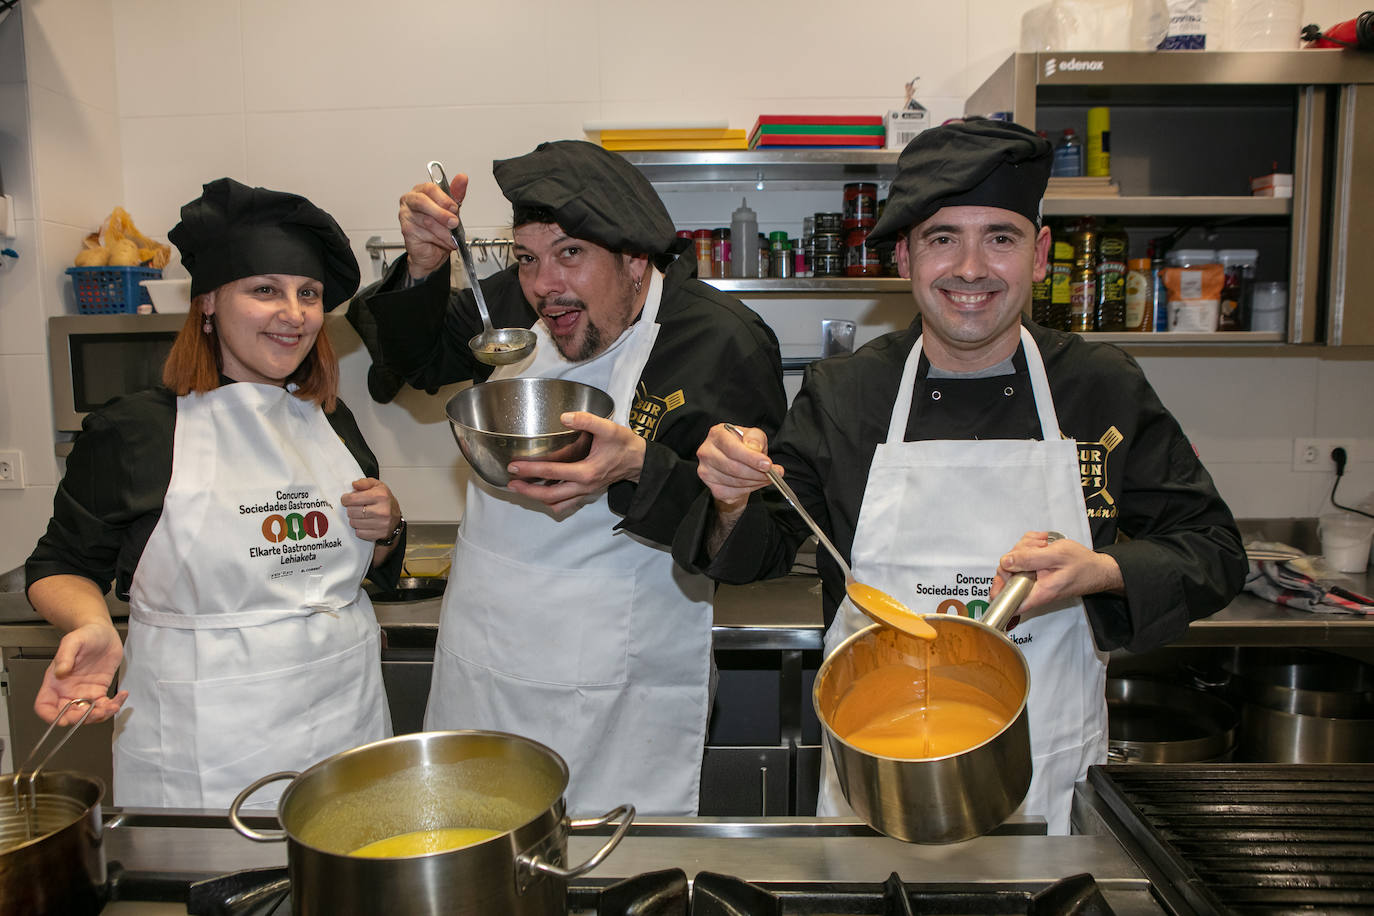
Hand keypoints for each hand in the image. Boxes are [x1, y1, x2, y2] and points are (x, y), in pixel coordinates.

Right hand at [35, 624, 127, 724]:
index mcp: (55, 681)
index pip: (44, 706)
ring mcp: (83, 692)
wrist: (103, 633)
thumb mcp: (73, 641)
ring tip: (113, 705)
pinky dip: (113, 706)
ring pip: (87, 714)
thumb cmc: (85, 635)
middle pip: (67, 715)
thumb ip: (65, 656)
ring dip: (99, 715)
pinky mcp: (99, 690)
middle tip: (96, 711)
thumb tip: (60, 672)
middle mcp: (67, 690)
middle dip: (80, 719)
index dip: (50, 716)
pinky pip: (104, 705)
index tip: (63, 719)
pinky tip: (121, 696)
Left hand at [342, 478, 400, 540]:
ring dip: (354, 519)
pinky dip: (359, 529)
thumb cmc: (385, 501)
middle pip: (351, 512)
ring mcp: (381, 523)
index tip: (347, 499)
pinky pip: (359, 533)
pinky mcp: (379, 534)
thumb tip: (354, 484)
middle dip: (350, 509)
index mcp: (381, 496)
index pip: (352, 499)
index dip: (346, 499)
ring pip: (354, 523)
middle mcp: (382, 510)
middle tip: (356, 507)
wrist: (396, 517)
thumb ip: (365, 482)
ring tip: (361, 515)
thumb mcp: (377, 486)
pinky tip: (364, 523)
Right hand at [397, 174, 467, 278]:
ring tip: (451, 237)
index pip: (430, 188)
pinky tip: (442, 241)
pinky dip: (438, 239)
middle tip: (453, 223)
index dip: (444, 199)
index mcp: (421, 191)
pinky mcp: (406, 230)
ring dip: (444, 231)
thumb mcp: (451, 209)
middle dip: (441, 214)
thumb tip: (462, 178)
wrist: (432, 250)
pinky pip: (424, 233)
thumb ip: (455, 193)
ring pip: (427, 221)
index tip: (454, 208)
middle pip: (422, 202)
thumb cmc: (439, 227)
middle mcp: (410, 201)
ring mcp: (406, 215)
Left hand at [506, 412, 645, 513]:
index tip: (514, 466)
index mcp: (586, 472)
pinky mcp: (587, 494)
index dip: (531, 469)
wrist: (639, 461)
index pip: (551, 472)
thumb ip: (586, 420)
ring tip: (522, 490)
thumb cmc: (624, 444)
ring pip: (556, 503)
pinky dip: (552, 503)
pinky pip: (566, 505)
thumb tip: (564, 417)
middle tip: (511, 484)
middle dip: (528, 490)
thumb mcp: (609, 428)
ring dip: (537, 498)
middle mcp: (584, 486)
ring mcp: (585, 493)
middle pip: (549, 495)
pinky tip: (543, 494)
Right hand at [696, 423, 776, 514]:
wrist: (736, 461)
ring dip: (756, 481)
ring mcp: (706, 471)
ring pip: (735, 482)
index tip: (767, 464)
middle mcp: (707, 452)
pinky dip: (749, 489)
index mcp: (716, 434)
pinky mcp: (712, 487)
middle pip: (733, 467)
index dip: (751, 458)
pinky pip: (734, 492)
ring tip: (767, 477)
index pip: (732, 448)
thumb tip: (755, 448)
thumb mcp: (753, 435)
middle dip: (757, 473)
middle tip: (772, 474)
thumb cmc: (743, 446)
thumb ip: (755, 438)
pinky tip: (755, 482)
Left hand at [989, 530, 1123, 616]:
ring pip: (1015, 561)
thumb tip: (1006, 561)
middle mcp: (1033, 590)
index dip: (998, 587)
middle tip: (1035, 547)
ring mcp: (1033, 581)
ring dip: (1025, 547)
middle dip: (1017, 554)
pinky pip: (1024, 557)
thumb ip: (1029, 559)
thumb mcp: (1056, 556)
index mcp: (1038, 592)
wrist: (1099, 568)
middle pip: (1008, 573)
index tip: (1004, 570)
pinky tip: (1043, 544)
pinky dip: (1031, 547)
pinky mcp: (1035, 572)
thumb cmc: (1083, 564)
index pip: (1007, 601)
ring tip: (1043, 544)